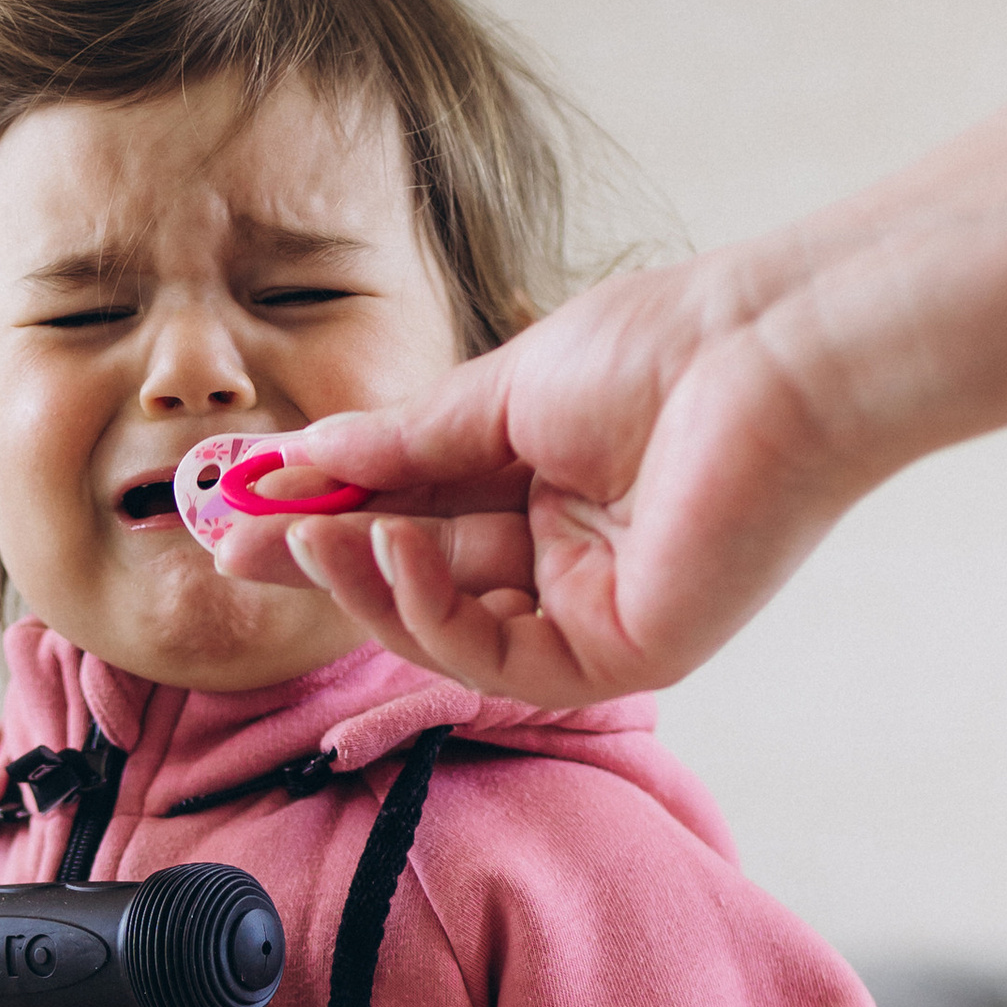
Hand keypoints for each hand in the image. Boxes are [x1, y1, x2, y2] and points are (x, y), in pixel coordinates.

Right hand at [205, 250, 866, 708]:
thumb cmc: (667, 350)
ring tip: (308, 535)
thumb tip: (296, 464)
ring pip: (445, 630)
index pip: (412, 519)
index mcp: (544, 489)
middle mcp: (566, 559)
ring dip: (364, 585)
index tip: (238, 510)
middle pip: (417, 581)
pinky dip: (429, 609)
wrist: (772, 357)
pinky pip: (494, 656)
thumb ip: (398, 444)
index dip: (325, 519)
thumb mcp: (498, 393)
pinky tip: (390, 546)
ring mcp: (593, 612)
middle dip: (321, 565)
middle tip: (235, 546)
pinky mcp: (619, 653)